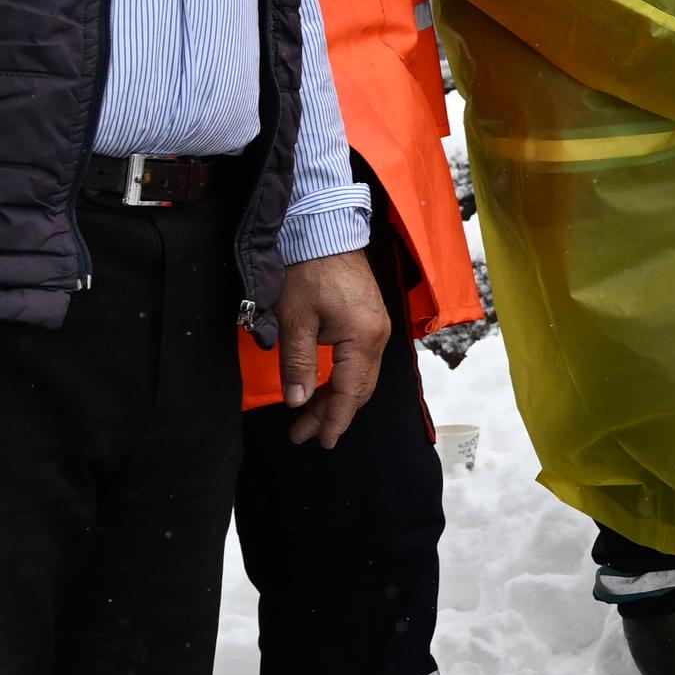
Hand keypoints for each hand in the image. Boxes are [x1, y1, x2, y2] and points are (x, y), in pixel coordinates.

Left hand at [270, 252, 394, 446]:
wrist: (324, 232)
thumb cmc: (307, 271)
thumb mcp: (294, 319)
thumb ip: (298, 363)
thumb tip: (298, 401)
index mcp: (363, 338)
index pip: (351, 391)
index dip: (335, 420)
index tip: (320, 442)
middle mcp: (379, 336)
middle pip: (360, 388)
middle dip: (332, 414)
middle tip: (302, 434)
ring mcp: (378, 328)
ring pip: (361, 376)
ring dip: (336, 398)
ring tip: (307, 416)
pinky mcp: (370, 321)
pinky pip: (361, 362)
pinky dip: (342, 380)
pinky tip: (323, 387)